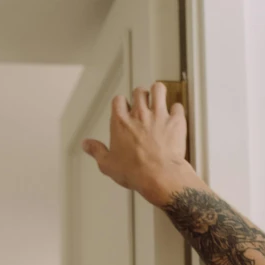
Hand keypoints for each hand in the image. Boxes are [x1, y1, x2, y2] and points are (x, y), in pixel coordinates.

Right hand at [82, 82, 190, 205]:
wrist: (159, 175)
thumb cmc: (135, 171)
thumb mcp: (107, 164)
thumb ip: (97, 151)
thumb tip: (87, 145)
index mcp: (121, 122)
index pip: (118, 101)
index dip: (120, 103)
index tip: (122, 108)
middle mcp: (139, 114)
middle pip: (139, 91)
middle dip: (140, 95)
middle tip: (141, 101)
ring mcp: (159, 115)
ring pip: (158, 89)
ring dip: (157, 92)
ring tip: (158, 97)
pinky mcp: (175, 121)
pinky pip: (178, 106)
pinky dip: (176, 110)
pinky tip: (174, 114)